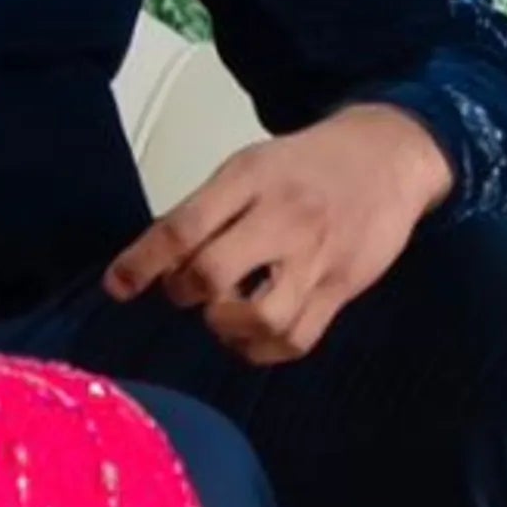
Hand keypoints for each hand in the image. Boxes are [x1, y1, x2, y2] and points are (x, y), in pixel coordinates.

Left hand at [103, 103, 451, 364]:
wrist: (388, 157)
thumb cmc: (306, 164)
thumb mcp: (251, 166)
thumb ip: (206, 210)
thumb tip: (156, 263)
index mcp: (250, 178)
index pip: (183, 226)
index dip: (142, 263)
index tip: (118, 287)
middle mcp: (283, 218)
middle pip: (214, 274)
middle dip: (186, 293)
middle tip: (187, 290)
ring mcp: (317, 257)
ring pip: (260, 317)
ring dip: (226, 326)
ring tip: (223, 313)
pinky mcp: (343, 289)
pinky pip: (296, 340)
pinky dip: (263, 348)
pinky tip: (252, 333)